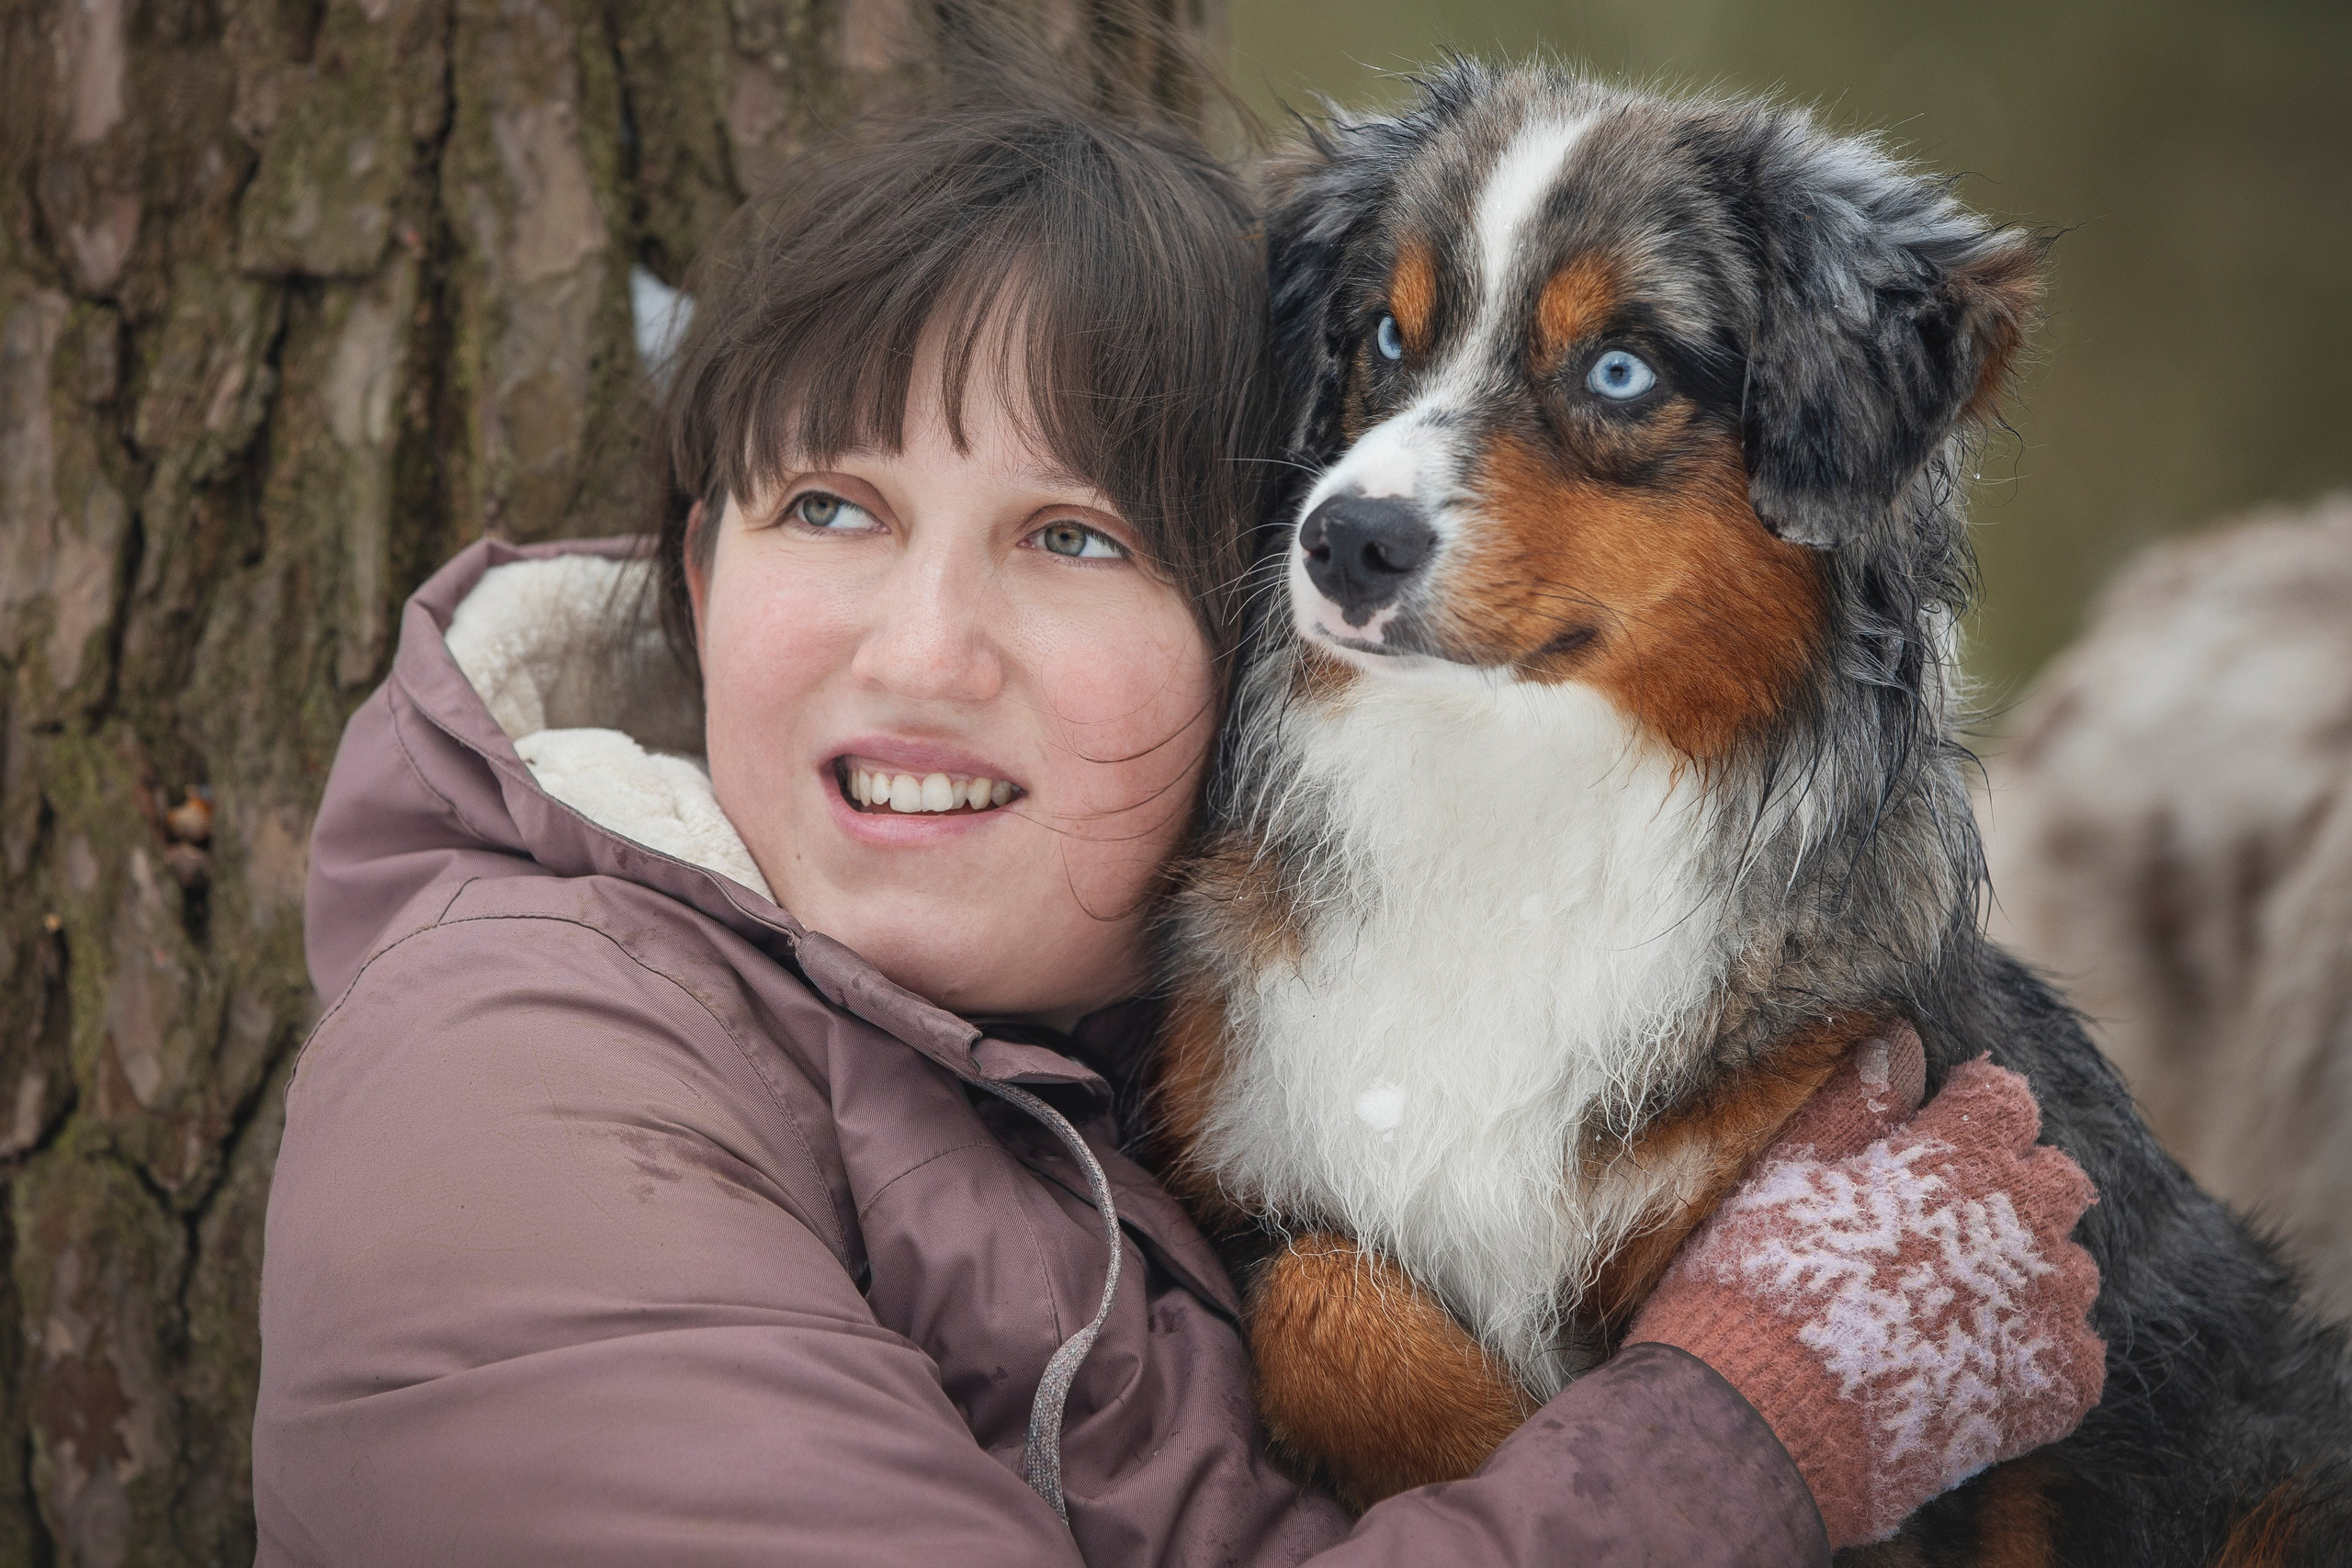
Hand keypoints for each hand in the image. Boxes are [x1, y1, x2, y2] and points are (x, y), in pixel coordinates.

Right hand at [1629, 1028, 2104, 1547]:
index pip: (2007, 1098)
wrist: (1760, 1421)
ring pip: (2071, 1269)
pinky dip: (2034, 1351)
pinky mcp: (2052, 1390)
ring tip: (1951, 1297)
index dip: (1970, 1107)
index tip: (1932, 1127)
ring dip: (2027, 1269)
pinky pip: (2076, 1354)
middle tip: (1942, 1216)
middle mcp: (2023, 1225)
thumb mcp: (1788, 1172)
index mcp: (1959, 1157)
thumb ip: (1856, 1102)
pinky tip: (1970, 1360)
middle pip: (2059, 1180)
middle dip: (2014, 1183)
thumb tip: (1902, 1039)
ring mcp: (2046, 1311)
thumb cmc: (1759, 1281)